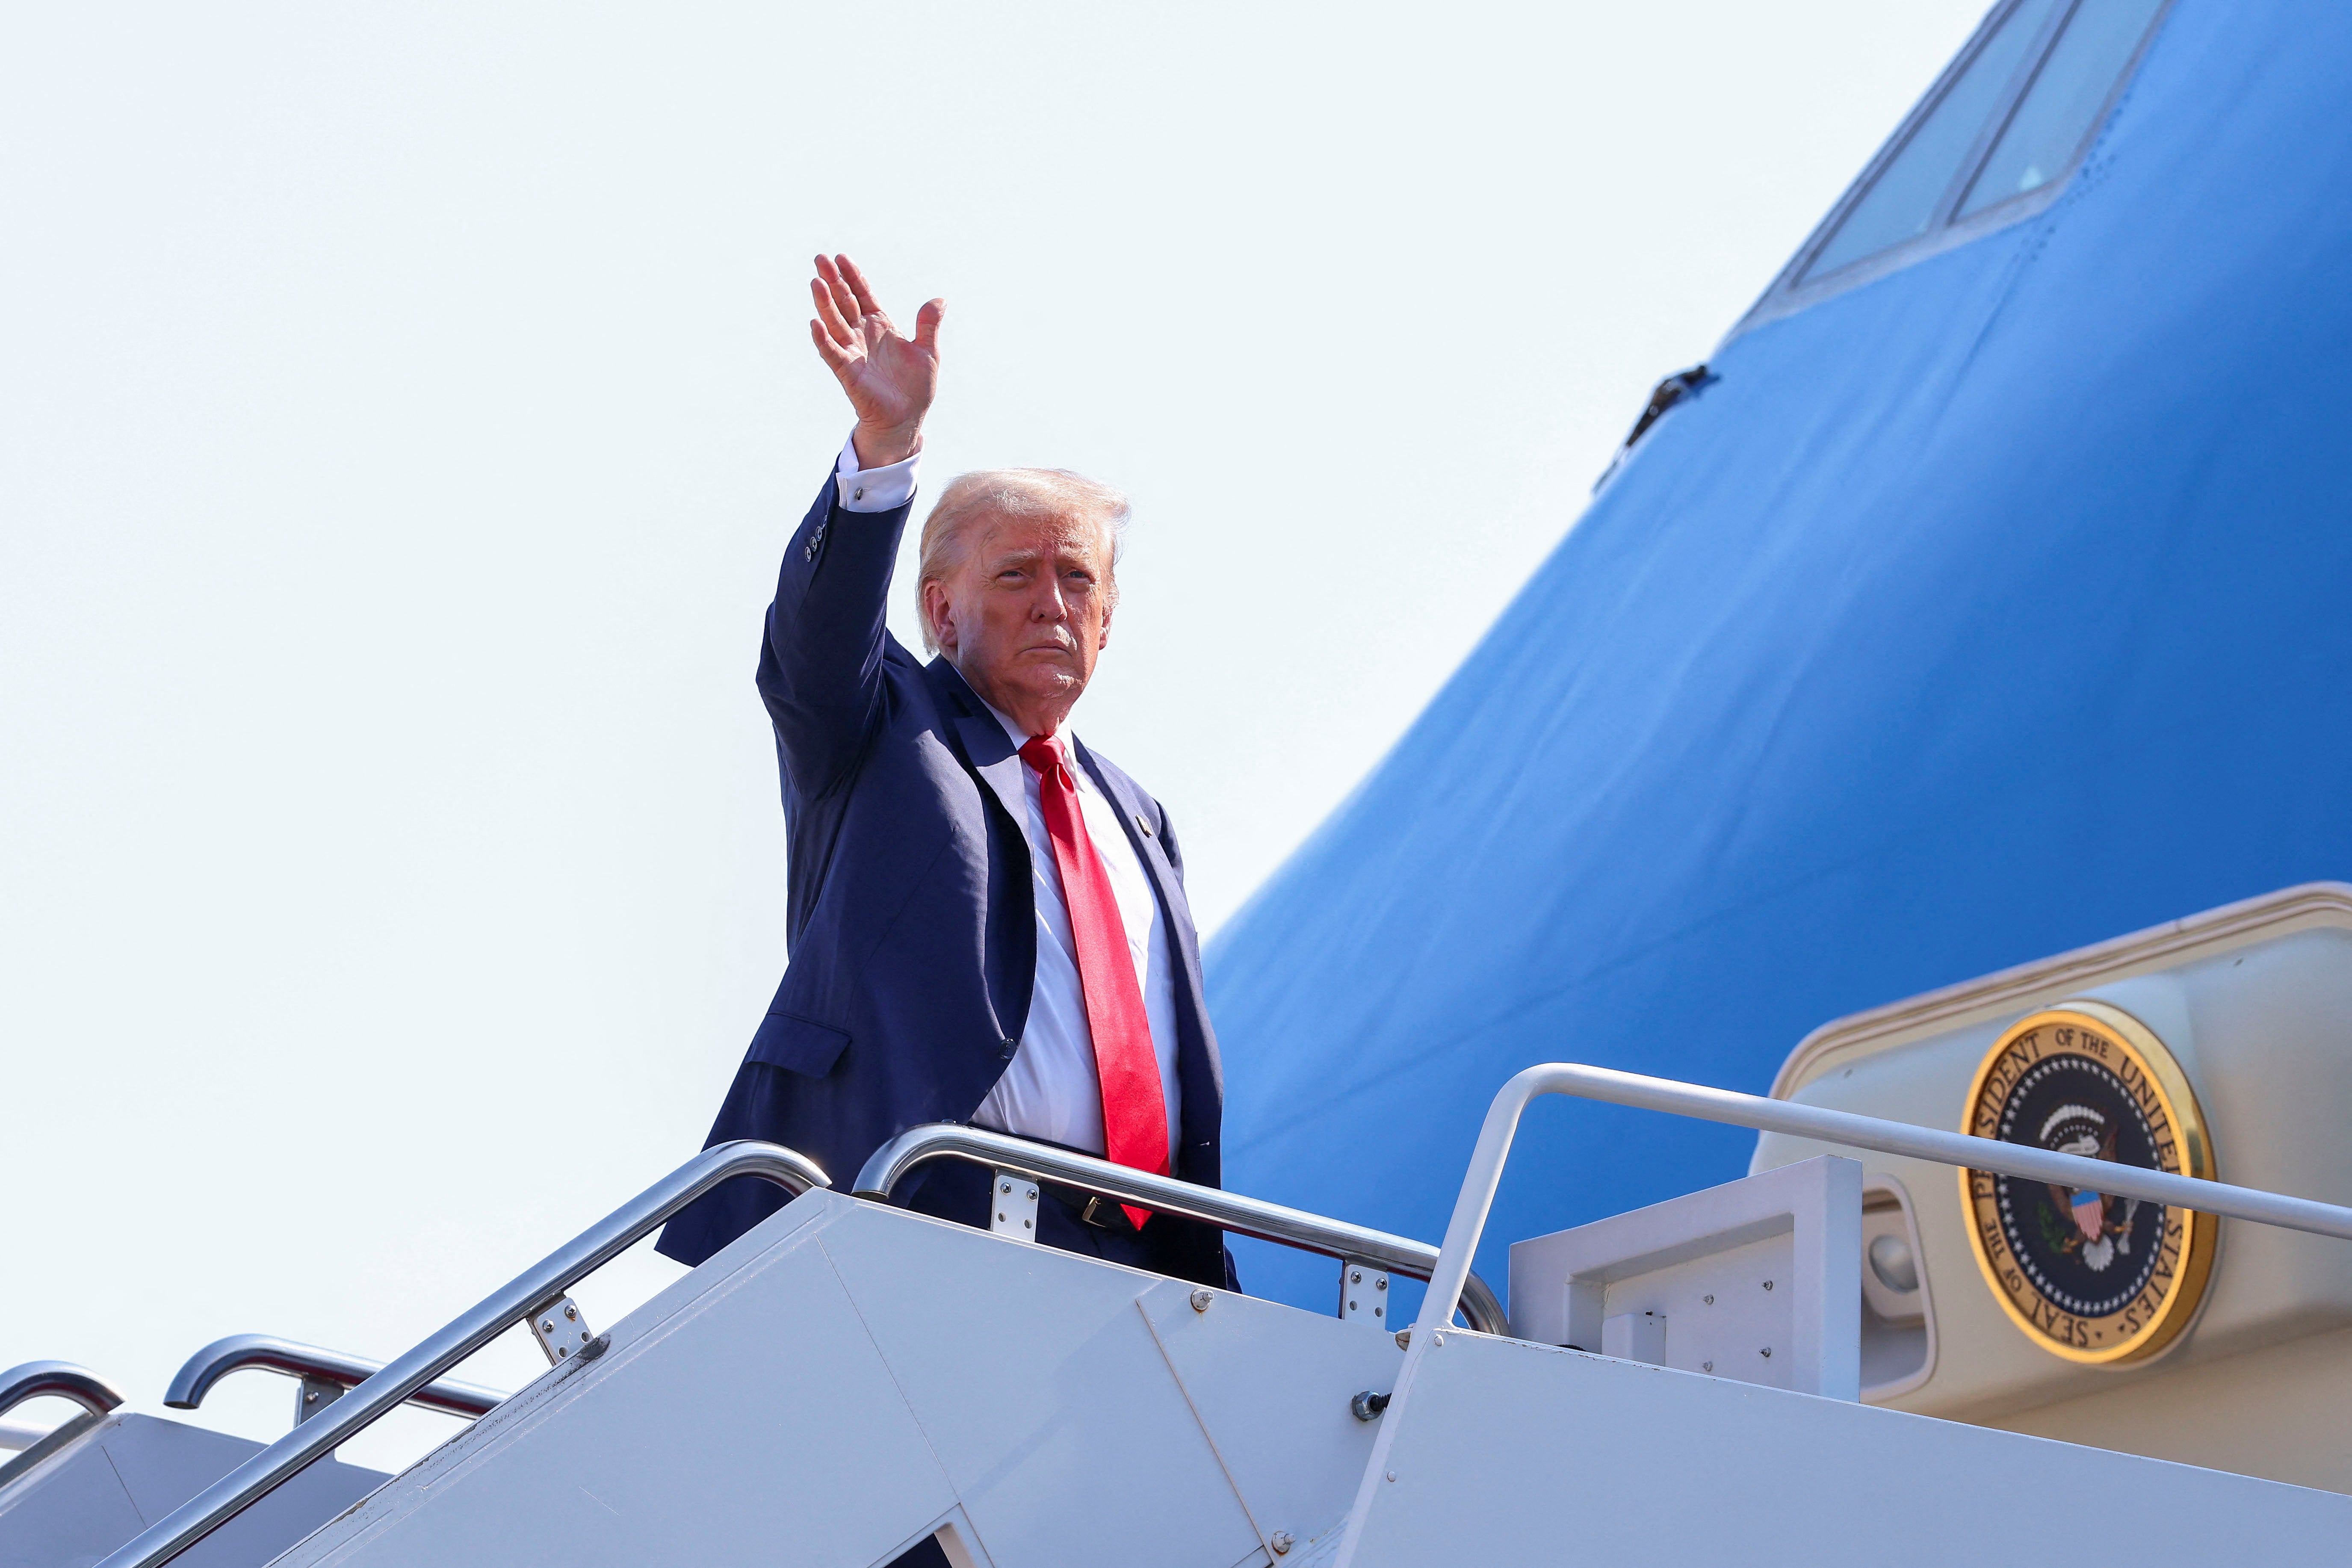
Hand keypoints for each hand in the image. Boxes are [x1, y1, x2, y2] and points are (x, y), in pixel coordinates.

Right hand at [808, 253, 941, 467]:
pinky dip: (824, 340)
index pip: (863, 295)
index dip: (853, 277)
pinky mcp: (848, 373)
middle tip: (819, 259)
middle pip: (844, 302)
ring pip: (835, 323)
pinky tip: (815, 324)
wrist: (907, 419)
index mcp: (880, 326)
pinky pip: (833, 353)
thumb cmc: (915, 388)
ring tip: (816, 282)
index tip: (841, 257)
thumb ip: (929, 325)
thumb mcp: (928, 352)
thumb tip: (940, 299)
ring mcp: (853, 352)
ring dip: (825, 304)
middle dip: (833, 281)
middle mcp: (863, 335)